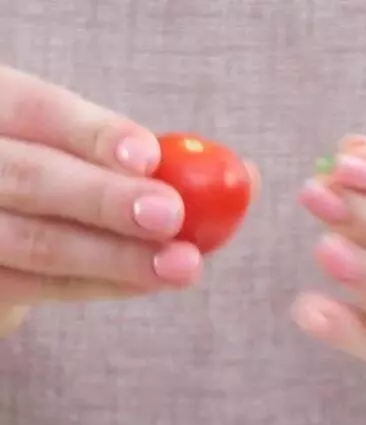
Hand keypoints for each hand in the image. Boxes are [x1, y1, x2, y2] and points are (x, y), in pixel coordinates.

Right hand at [0, 66, 203, 332]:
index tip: (150, 157)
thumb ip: (145, 158)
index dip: (95, 135)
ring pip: (38, 245)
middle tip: (172, 217)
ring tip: (181, 265)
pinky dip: (103, 285)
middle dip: (107, 200)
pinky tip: (148, 282)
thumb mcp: (81, 148)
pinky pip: (45, 288)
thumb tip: (247, 176)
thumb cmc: (56, 176)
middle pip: (33, 180)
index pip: (38, 111)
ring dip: (116, 257)